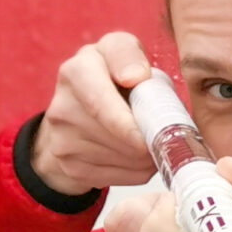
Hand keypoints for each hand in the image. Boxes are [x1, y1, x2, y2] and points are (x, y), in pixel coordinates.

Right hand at [32, 32, 158, 197]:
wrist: (78, 113)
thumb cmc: (112, 79)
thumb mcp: (122, 54)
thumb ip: (130, 56)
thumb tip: (137, 77)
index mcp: (77, 71)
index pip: (100, 101)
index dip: (127, 122)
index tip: (153, 128)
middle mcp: (63, 105)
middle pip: (116, 135)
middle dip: (149, 140)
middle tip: (169, 138)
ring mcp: (62, 138)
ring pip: (121, 158)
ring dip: (148, 157)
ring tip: (154, 143)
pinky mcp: (69, 165)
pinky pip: (116, 176)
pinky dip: (137, 170)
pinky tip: (139, 157)